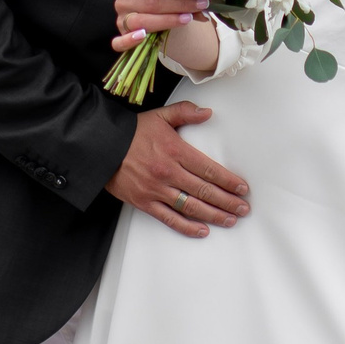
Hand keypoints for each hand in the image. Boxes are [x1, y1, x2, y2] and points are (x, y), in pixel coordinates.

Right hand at [103, 102, 249, 236]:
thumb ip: (185, 112)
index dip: (228, 181)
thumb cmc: (132, 132)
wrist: (100, 147)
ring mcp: (156, 190)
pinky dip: (187, 227)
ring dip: (214, 215)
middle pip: (204, 191)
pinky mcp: (144, 202)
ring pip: (191, 207)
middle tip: (244, 208)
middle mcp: (168, 172)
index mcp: (175, 151)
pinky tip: (203, 230)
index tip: (242, 188)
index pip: (209, 169)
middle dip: (227, 201)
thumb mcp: (160, 116)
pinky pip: (170, 218)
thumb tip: (208, 113)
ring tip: (231, 220)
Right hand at [116, 0, 205, 43]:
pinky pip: (119, 42)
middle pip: (154, 2)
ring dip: (167, 20)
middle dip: (181, 4)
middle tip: (202, 5)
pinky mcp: (120, 36)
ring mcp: (120, 18)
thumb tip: (204, 2)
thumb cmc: (159, 0)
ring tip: (188, 18)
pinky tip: (143, 36)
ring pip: (143, 21)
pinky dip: (129, 40)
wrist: (148, 17)